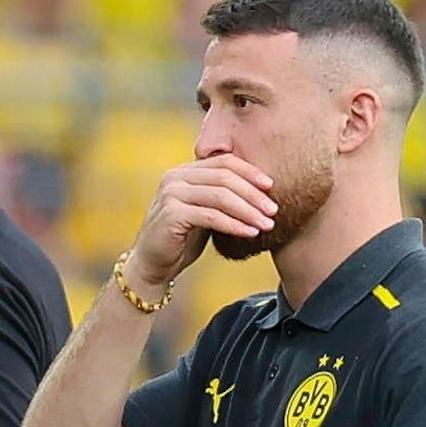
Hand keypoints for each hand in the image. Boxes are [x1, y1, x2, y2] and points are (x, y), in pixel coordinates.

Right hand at [120, 154, 277, 296]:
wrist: (152, 264)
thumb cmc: (182, 239)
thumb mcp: (204, 212)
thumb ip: (222, 197)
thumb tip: (261, 190)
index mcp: (184, 171)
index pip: (223, 162)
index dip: (250, 171)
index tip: (271, 186)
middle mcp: (175, 177)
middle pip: (225, 178)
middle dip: (253, 194)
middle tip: (273, 209)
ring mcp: (171, 194)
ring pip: (221, 196)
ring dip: (248, 211)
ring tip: (267, 224)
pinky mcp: (171, 214)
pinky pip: (212, 216)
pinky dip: (235, 224)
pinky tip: (250, 233)